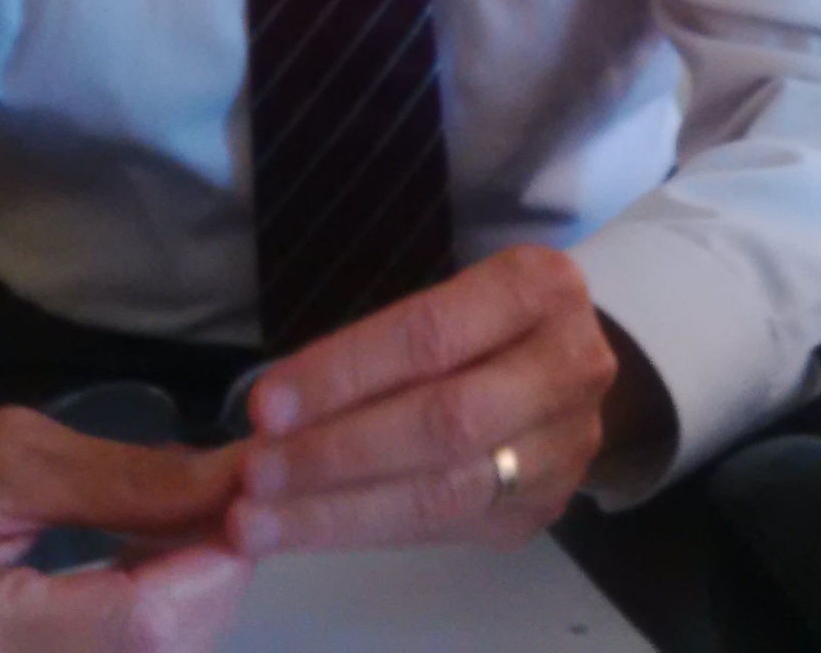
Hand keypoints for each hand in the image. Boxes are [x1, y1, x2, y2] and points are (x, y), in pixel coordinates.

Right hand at [0, 406, 250, 651]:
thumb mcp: (10, 454)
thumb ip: (127, 481)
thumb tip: (235, 484)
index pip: (137, 627)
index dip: (211, 571)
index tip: (246, 505)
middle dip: (204, 592)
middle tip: (220, 516)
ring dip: (176, 617)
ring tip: (177, 542)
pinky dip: (136, 636)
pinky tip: (138, 585)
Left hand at [229, 244, 660, 553]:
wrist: (566, 366)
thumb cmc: (481, 322)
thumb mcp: (446, 300)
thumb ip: (375, 349)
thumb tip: (269, 413)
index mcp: (538, 289)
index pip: (428, 336)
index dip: (342, 374)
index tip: (263, 406)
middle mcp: (568, 368)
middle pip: (442, 422)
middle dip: (336, 452)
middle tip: (252, 475)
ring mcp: (564, 448)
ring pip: (444, 492)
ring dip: (339, 511)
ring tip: (258, 521)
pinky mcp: (544, 509)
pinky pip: (446, 530)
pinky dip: (367, 531)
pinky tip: (304, 531)